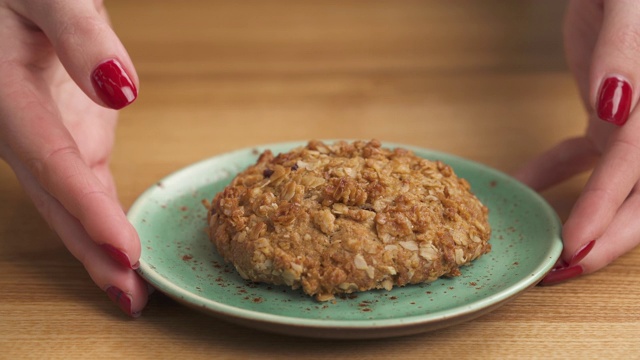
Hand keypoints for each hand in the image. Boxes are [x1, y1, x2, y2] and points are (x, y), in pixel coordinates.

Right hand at [0, 0, 146, 315]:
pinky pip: (86, 185)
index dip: (87, 210)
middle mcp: (22, 125)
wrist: (18, 2)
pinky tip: (123, 248)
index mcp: (7, 92)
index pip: (52, 161)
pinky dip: (106, 219)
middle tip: (129, 298)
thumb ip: (79, 33)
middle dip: (92, 252)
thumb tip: (119, 90)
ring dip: (98, 248)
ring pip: (70, 201)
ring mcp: (47, 136)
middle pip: (56, 199)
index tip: (124, 251)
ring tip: (130, 293)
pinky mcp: (71, 136)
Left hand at [515, 0, 639, 283]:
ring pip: (615, 185)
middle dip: (605, 237)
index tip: (574, 245)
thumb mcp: (631, 4)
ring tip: (548, 248)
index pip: (637, 164)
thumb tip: (615, 105)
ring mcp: (634, 122)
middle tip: (564, 272)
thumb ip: (628, 50)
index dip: (607, 208)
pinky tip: (523, 186)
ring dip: (583, 218)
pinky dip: (553, 175)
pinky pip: (585, 157)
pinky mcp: (612, 118)